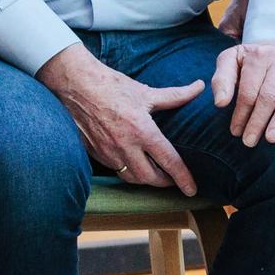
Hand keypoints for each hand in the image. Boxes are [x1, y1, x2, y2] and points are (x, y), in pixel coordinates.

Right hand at [40, 44, 201, 191]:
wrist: (76, 85)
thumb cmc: (111, 86)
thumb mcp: (146, 92)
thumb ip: (176, 95)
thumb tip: (199, 87)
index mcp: (142, 131)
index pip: (169, 161)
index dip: (183, 178)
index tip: (192, 190)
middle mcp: (125, 146)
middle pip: (150, 178)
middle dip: (165, 182)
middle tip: (174, 179)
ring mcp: (108, 152)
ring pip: (131, 177)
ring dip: (146, 179)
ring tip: (156, 173)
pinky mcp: (95, 153)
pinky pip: (116, 169)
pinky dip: (128, 171)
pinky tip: (134, 163)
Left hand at [209, 40, 274, 146]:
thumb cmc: (248, 63)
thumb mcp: (229, 62)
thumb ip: (221, 81)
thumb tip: (220, 103)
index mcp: (257, 56)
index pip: (248, 91)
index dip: (241, 113)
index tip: (235, 132)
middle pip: (268, 96)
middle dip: (258, 121)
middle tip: (249, 141)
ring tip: (271, 139)